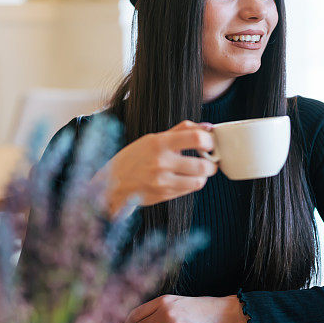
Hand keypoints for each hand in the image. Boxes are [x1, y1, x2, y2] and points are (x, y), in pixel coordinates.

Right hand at [94, 120, 217, 215]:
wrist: (112, 182)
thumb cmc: (135, 157)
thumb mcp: (153, 139)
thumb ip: (182, 131)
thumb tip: (208, 126)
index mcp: (159, 143)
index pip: (196, 138)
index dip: (209, 141)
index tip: (209, 143)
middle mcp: (161, 163)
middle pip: (203, 165)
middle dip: (211, 164)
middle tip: (209, 161)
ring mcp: (162, 181)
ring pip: (199, 181)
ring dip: (203, 176)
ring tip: (198, 172)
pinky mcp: (163, 195)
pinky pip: (188, 190)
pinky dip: (191, 184)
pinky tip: (184, 179)